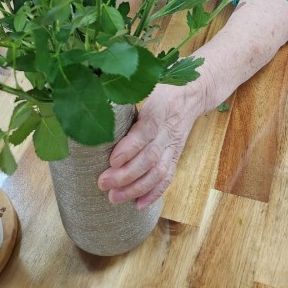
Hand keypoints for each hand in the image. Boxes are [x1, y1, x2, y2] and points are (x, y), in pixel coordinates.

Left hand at [97, 84, 202, 209]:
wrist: (193, 93)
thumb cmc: (160, 87)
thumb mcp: (146, 83)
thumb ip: (124, 93)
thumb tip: (94, 102)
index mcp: (159, 107)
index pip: (146, 130)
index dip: (130, 148)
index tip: (111, 160)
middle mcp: (168, 128)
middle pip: (150, 156)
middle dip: (126, 174)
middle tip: (103, 184)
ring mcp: (173, 144)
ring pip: (159, 171)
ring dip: (137, 188)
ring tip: (115, 198)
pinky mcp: (176, 155)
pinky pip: (168, 177)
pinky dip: (154, 193)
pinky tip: (138, 205)